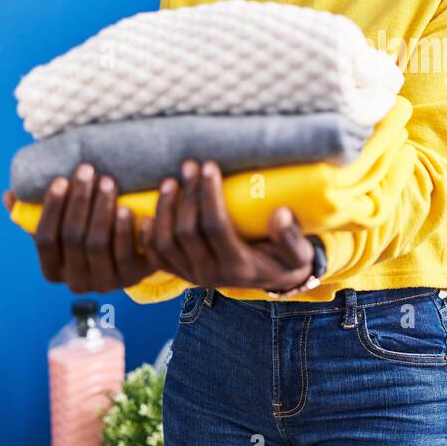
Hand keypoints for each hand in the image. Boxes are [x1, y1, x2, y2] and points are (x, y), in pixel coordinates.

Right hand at [3, 163, 159, 293]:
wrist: (134, 256)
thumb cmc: (89, 234)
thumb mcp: (63, 227)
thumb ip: (36, 214)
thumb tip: (10, 195)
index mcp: (53, 271)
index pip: (45, 239)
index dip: (51, 209)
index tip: (61, 180)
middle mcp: (76, 282)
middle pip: (73, 238)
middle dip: (79, 201)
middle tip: (88, 171)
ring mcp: (105, 282)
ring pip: (97, 244)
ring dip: (101, 209)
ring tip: (108, 181)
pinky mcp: (132, 278)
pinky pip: (125, 254)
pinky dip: (125, 230)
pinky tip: (127, 208)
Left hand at [140, 159, 315, 293]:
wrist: (274, 280)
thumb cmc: (286, 259)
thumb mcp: (299, 252)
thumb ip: (291, 236)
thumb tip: (281, 213)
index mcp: (239, 267)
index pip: (215, 227)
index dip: (209, 195)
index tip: (210, 165)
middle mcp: (212, 275)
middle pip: (187, 232)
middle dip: (186, 195)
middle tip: (189, 165)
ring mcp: (193, 276)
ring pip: (165, 243)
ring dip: (164, 210)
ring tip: (170, 181)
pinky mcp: (181, 274)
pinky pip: (155, 257)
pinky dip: (148, 235)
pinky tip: (147, 211)